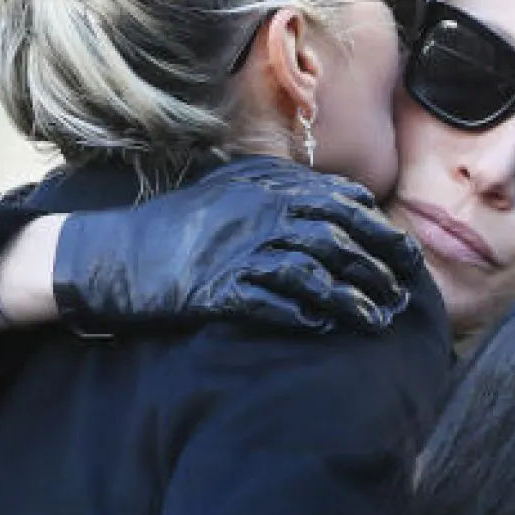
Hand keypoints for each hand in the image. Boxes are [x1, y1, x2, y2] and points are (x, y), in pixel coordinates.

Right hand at [52, 156, 423, 335]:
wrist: (110, 253)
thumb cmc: (179, 222)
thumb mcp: (232, 186)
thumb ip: (285, 186)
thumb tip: (348, 196)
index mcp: (267, 186)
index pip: (342, 202)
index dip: (378, 229)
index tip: (403, 253)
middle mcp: (259, 214)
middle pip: (339, 237)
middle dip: (379, 265)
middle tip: (404, 291)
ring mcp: (239, 251)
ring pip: (316, 272)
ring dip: (353, 298)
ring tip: (378, 319)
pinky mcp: (219, 289)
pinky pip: (274, 303)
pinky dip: (305, 315)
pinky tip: (327, 328)